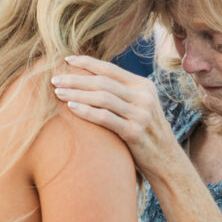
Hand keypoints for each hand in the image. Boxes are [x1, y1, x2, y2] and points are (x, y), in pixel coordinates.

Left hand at [52, 56, 180, 177]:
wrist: (166, 161)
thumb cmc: (146, 134)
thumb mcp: (141, 107)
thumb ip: (123, 94)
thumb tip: (92, 81)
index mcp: (144, 86)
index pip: (110, 69)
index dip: (87, 63)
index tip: (66, 60)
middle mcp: (144, 96)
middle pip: (103, 82)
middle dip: (76, 78)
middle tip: (55, 79)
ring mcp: (141, 114)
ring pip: (102, 97)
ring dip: (77, 93)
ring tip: (58, 93)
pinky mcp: (135, 132)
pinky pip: (105, 118)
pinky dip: (86, 111)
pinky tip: (71, 107)